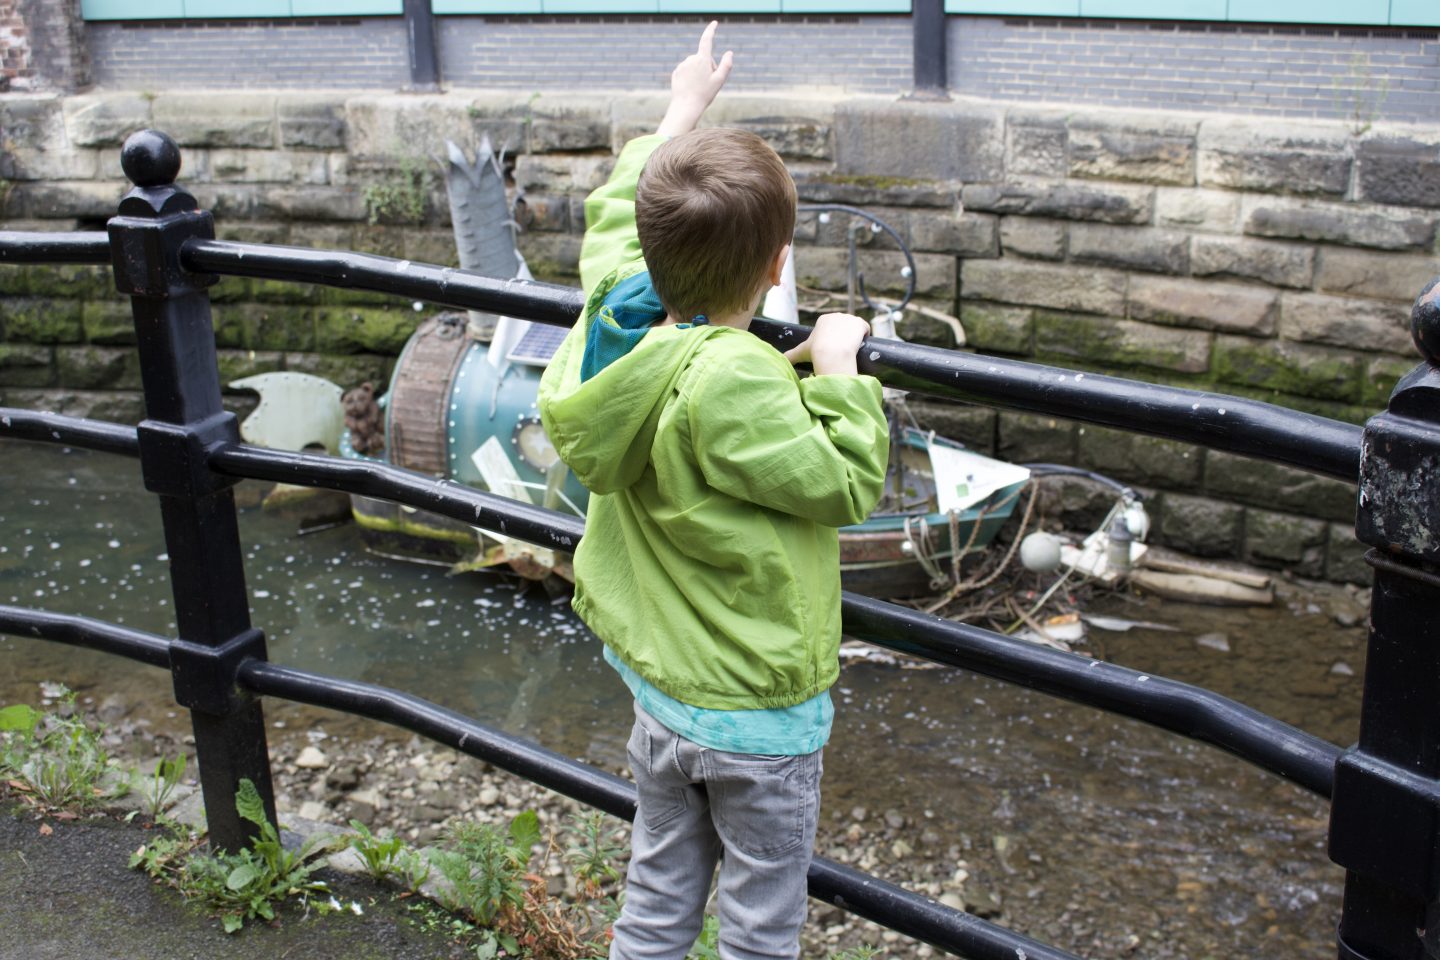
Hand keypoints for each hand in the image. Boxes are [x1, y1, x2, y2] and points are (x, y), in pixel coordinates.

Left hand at [656, 21, 734, 137]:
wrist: (686, 106)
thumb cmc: (704, 94)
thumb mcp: (720, 80)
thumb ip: (726, 65)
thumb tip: (729, 52)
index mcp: (702, 59)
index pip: (707, 39)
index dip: (711, 30)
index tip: (714, 23)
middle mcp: (690, 59)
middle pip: (703, 58)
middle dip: (708, 66)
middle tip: (709, 83)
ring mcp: (682, 65)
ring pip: (695, 65)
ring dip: (699, 72)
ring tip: (699, 87)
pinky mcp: (676, 72)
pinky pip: (687, 70)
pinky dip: (690, 76)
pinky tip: (691, 87)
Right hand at [783, 313, 870, 375]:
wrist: (831, 353)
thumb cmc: (815, 352)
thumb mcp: (801, 352)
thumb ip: (791, 355)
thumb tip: (781, 360)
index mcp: (823, 319)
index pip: (832, 328)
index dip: (833, 339)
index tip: (833, 349)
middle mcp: (837, 315)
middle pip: (844, 328)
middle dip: (844, 338)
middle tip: (842, 352)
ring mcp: (849, 318)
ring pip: (854, 328)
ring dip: (855, 337)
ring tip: (852, 349)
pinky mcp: (860, 323)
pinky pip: (865, 328)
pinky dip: (865, 335)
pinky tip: (861, 343)